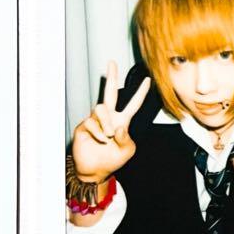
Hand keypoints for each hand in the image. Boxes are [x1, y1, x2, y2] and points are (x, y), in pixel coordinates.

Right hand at [71, 60, 150, 182]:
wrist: (95, 171)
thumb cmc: (112, 159)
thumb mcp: (127, 152)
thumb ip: (127, 140)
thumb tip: (119, 127)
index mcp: (122, 121)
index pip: (133, 104)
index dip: (141, 93)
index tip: (148, 80)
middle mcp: (109, 117)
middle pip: (110, 92)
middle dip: (112, 77)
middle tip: (112, 63)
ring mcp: (96, 120)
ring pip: (101, 108)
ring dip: (106, 122)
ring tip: (109, 135)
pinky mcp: (84, 126)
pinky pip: (92, 122)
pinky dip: (99, 133)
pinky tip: (101, 140)